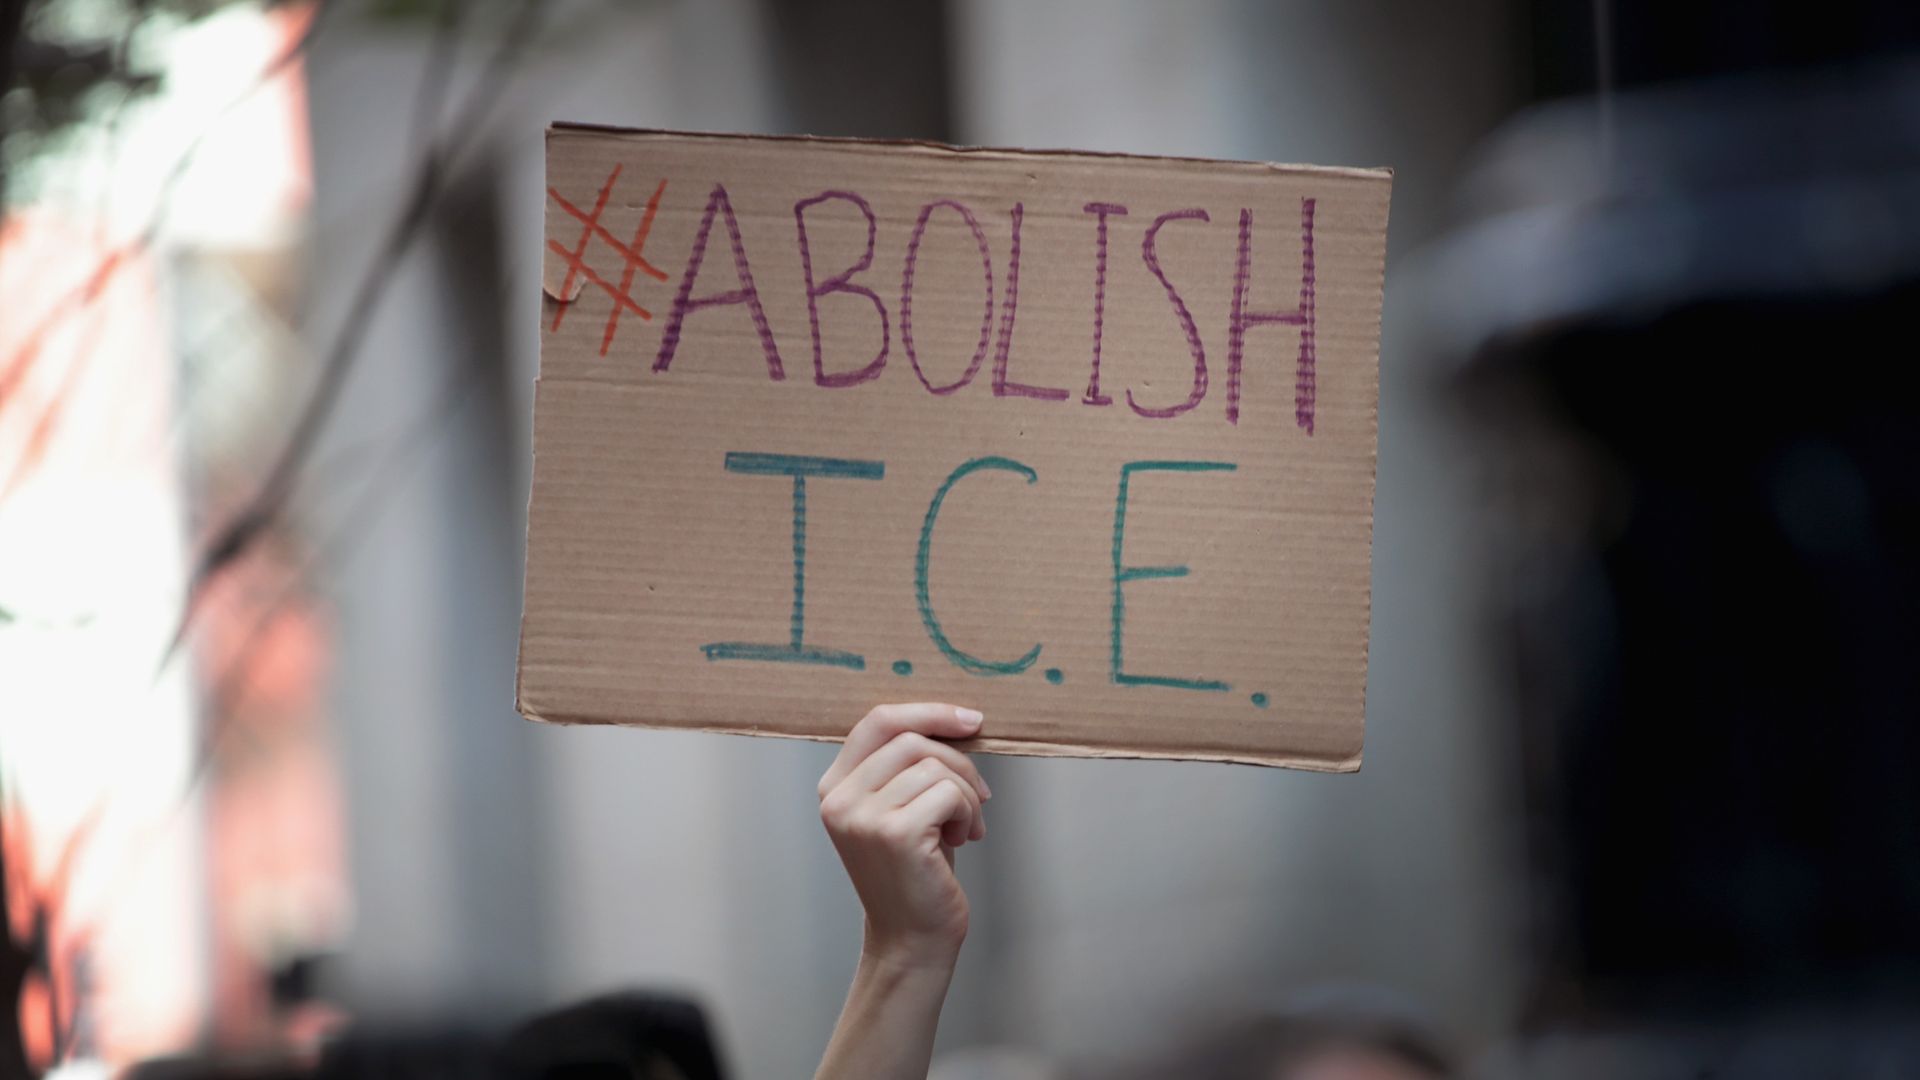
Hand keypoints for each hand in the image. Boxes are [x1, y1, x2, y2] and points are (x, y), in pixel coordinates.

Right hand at [818, 703, 991, 967]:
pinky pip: (949, 794)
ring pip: (935, 767)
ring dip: (966, 795)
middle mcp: (839, 799)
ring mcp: (863, 817)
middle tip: (978, 797)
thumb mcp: (900, 808)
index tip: (970, 720)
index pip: (878, 721)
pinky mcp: (895, 834)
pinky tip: (962, 840)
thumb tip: (955, 718)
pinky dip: (968, 813)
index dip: (928, 712)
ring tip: (965, 828)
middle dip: (959, 762)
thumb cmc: (916, 871)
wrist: (913, 939)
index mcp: (834, 786)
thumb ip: (906, 765)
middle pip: (912, 739)